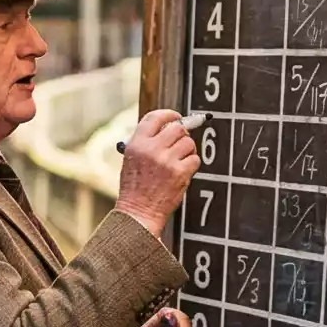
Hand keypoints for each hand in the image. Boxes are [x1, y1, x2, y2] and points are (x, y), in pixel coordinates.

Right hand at [115, 110, 200, 235]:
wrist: (139, 211)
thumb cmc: (135, 187)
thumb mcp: (131, 158)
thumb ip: (147, 141)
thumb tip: (170, 126)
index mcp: (137, 143)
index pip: (155, 117)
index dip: (169, 114)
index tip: (177, 116)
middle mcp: (151, 149)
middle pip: (177, 128)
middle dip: (182, 134)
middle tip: (181, 142)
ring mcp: (167, 161)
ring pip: (189, 143)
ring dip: (188, 150)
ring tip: (180, 160)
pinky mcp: (180, 173)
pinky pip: (195, 159)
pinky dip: (191, 164)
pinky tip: (182, 171)